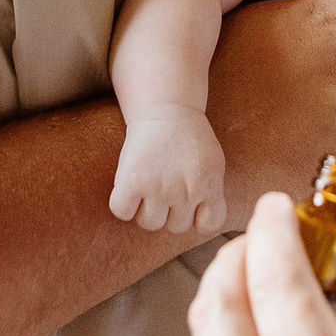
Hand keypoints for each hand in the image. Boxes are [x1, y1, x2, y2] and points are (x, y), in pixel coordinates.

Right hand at [112, 105, 229, 233]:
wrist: (166, 108)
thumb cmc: (189, 137)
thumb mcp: (213, 163)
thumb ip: (211, 191)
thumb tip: (200, 222)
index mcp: (209, 185)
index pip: (208, 225)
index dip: (198, 217)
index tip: (192, 203)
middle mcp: (186, 190)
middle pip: (175, 227)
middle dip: (170, 211)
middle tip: (165, 185)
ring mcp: (159, 186)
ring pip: (149, 223)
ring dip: (145, 209)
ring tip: (148, 185)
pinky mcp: (133, 180)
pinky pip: (122, 211)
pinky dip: (122, 204)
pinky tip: (129, 188)